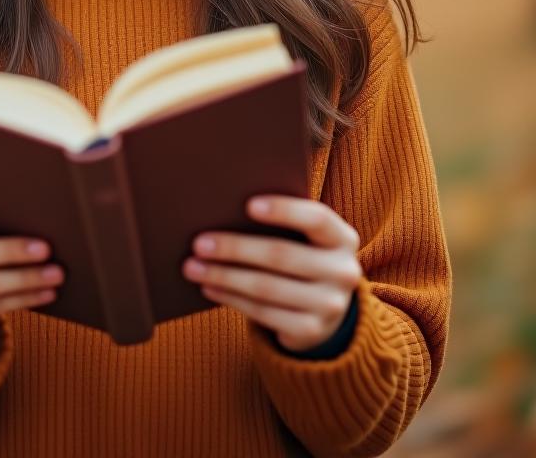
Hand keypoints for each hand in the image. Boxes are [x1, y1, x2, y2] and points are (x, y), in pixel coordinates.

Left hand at [182, 195, 361, 351]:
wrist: (327, 310)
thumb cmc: (303, 256)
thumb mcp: (306, 238)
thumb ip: (284, 223)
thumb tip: (226, 208)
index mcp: (342, 238)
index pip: (316, 218)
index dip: (284, 210)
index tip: (247, 205)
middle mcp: (343, 272)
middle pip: (281, 255)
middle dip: (235, 248)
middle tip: (199, 243)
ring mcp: (330, 305)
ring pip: (266, 287)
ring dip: (224, 276)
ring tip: (193, 267)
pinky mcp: (311, 331)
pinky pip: (263, 313)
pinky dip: (231, 298)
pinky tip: (209, 287)